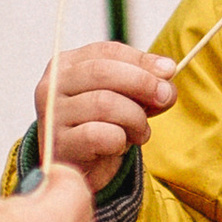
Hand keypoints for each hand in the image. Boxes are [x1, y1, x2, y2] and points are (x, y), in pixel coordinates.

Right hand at [36, 42, 175, 192]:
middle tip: (166, 97)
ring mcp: (53, 115)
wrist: (78, 170)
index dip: (142, 60)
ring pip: (103, 103)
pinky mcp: (59, 144)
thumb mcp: (125, 99)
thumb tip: (167, 71)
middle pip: (103, 71)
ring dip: (134, 118)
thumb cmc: (101, 127)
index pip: (107, 51)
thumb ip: (145, 83)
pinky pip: (98, 135)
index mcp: (67, 65)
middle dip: (143, 83)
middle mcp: (52, 85)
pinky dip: (119, 140)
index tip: (169, 71)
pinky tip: (120, 146)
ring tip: (140, 132)